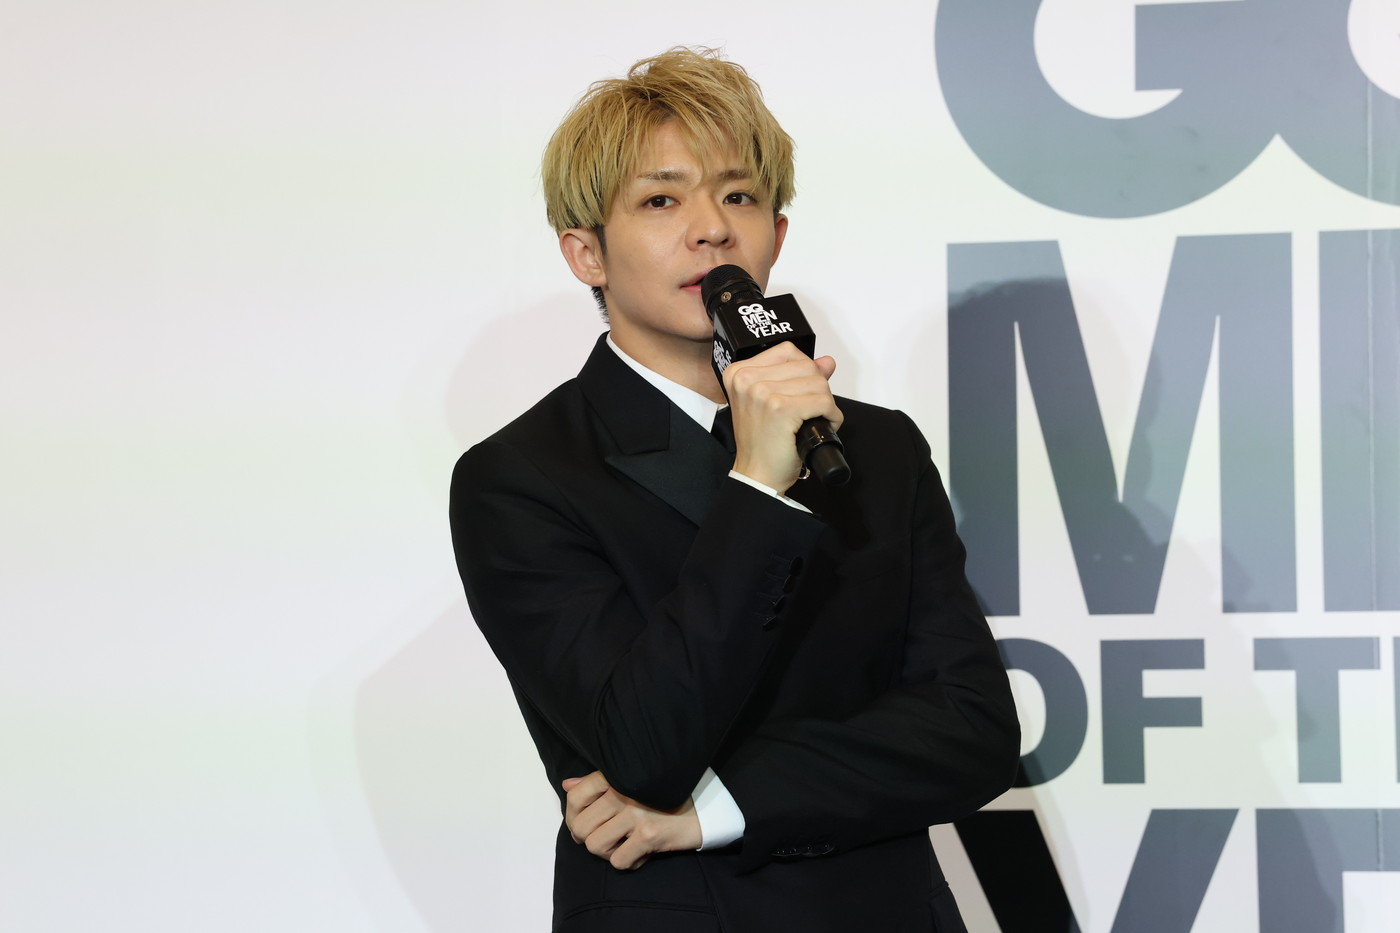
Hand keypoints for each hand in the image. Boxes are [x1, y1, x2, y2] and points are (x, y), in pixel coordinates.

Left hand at [562, 772, 701, 869]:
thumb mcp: (631, 781)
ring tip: (623, 846)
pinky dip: (629, 862)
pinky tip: (641, 854)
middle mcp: (623, 791)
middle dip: (589, 839)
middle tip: (606, 839)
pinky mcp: (649, 834)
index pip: (576, 796)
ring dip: (607, 852)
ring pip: (594, 845)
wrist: (706, 806)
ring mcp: (635, 813)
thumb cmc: (664, 795)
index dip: (573, 817)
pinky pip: (618, 861)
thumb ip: (597, 783)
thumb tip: (567, 786)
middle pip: (580, 826)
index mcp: (617, 775)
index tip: (585, 824)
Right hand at [722, 341, 841, 491]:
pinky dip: (831, 416)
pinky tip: (822, 426)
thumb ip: (799, 376)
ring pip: (818, 382)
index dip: (804, 371)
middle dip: (817, 389)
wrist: (757, 475)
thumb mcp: (773, 401)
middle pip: (806, 365)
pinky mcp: (781, 409)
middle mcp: (746, 379)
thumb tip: (827, 361)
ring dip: (826, 403)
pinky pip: (823, 401)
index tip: (800, 392)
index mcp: (738, 372)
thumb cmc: (762, 444)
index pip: (788, 351)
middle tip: (809, 411)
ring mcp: (762, 392)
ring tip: (814, 420)